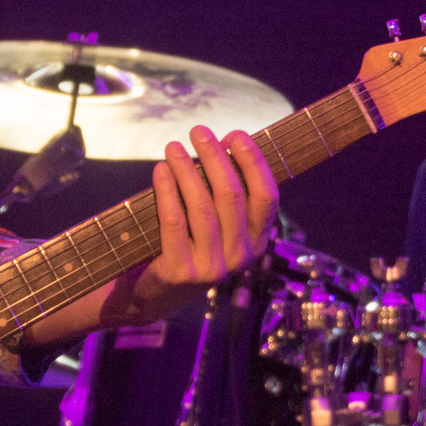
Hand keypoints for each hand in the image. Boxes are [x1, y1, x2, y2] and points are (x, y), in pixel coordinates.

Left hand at [103, 126, 279, 325]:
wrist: (159, 293)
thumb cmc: (190, 245)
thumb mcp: (218, 223)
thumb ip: (224, 192)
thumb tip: (223, 144)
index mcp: (258, 241)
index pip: (266, 196)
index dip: (253, 162)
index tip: (235, 135)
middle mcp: (241, 257)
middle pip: (231, 195)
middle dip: (215, 157)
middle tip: (198, 132)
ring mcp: (212, 268)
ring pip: (202, 206)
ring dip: (186, 169)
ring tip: (173, 147)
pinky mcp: (181, 272)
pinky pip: (174, 221)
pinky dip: (167, 190)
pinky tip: (161, 170)